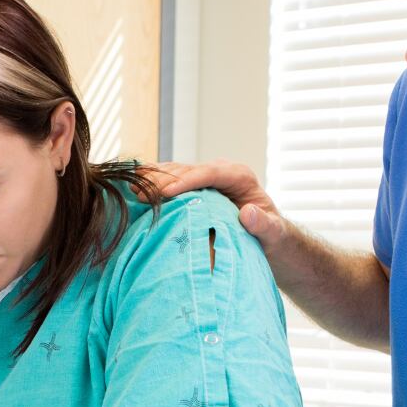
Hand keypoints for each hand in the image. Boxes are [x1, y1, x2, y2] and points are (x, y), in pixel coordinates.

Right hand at [137, 160, 294, 251]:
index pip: (210, 173)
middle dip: (163, 180)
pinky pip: (170, 180)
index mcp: (240, 177)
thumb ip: (265, 224)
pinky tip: (133, 187)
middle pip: (187, 170)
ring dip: (153, 180)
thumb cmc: (273, 236)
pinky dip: (153, 183)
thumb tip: (248, 212)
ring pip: (175, 172)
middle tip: (140, 192)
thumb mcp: (274, 233)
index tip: (168, 192)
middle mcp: (221, 172)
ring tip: (131, 189)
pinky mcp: (194, 186)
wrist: (268, 237)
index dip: (187, 181)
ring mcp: (205, 178)